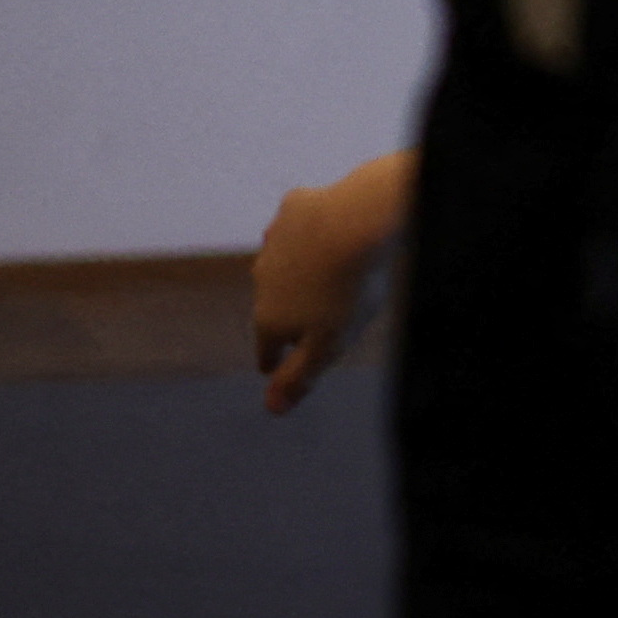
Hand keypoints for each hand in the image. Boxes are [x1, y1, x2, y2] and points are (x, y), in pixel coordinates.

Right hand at [248, 152, 410, 416]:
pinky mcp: (293, 208)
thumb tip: (272, 409)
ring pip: (280, 262)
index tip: (268, 368)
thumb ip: (299, 377)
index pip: (267, 347)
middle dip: (281, 314)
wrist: (356, 221)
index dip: (271, 360)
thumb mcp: (328, 345)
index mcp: (270, 316)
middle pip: (272, 303)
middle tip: (292, 321)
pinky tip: (319, 229)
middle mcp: (262, 278)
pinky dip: (305, 231)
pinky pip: (297, 223)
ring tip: (307, 276)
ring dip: (291, 271)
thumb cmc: (348, 289)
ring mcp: (275, 241)